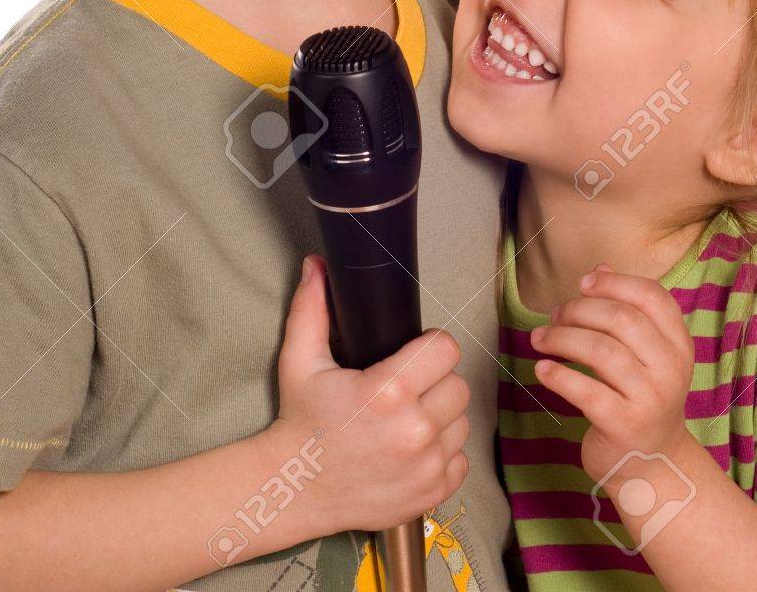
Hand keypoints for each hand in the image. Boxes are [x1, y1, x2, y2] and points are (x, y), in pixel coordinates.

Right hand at [273, 254, 470, 532]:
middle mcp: (414, 430)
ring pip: (462, 422)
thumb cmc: (302, 420)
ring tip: (406, 419)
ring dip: (440, 418)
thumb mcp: (300, 360)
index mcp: (389, 391)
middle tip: (406, 389)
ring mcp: (426, 466)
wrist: (294, 489)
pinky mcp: (432, 494)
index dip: (430, 347)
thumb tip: (317, 263)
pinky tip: (412, 450)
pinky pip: (461, 460)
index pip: (446, 349)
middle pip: (458, 384)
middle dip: (435, 382)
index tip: (413, 355)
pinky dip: (442, 454)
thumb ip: (312, 308)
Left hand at [530, 263, 692, 485]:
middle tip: (554, 316)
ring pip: (600, 351)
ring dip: (561, 338)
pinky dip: (559, 375)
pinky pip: (586, 391)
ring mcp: (651, 399)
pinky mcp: (625, 426)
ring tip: (541, 339)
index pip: (651, 296)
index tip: (582, 284)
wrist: (652, 465)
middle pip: (621, 319)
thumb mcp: (644, 353)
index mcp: (678, 344)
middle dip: (578, 310)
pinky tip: (542, 369)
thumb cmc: (640, 397)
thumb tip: (599, 268)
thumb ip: (625, 309)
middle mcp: (671, 369)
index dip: (613, 283)